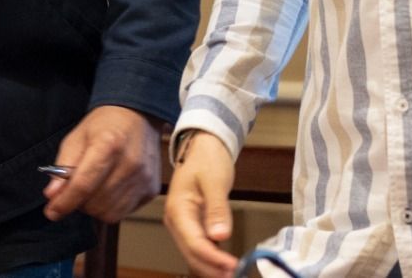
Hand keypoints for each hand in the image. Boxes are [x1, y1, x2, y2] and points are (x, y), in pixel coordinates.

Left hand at [42, 104, 160, 223]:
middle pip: (96, 203)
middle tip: (76, 191)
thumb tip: (52, 195)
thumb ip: (63, 167)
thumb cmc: (104, 126)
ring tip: (93, 190)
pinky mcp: (151, 189)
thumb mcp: (77, 137)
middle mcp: (130, 163)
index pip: (83, 185)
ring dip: (95, 208)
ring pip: (109, 214)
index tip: (52, 211)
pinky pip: (124, 212)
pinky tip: (109, 191)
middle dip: (79, 203)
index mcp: (108, 144)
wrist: (139, 116)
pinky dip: (111, 208)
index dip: (64, 202)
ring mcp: (143, 178)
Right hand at [162, 130, 239, 277]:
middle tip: (235, 275)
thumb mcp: (214, 181)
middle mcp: (176, 221)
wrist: (204, 146)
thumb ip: (217, 209)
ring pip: (195, 254)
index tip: (233, 266)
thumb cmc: (207, 159)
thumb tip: (220, 236)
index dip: (214, 258)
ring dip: (212, 265)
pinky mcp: (192, 225)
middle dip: (212, 268)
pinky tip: (226, 261)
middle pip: (192, 254)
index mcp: (178, 210)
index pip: (195, 243)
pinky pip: (200, 246)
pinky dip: (212, 256)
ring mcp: (183, 224)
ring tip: (232, 272)